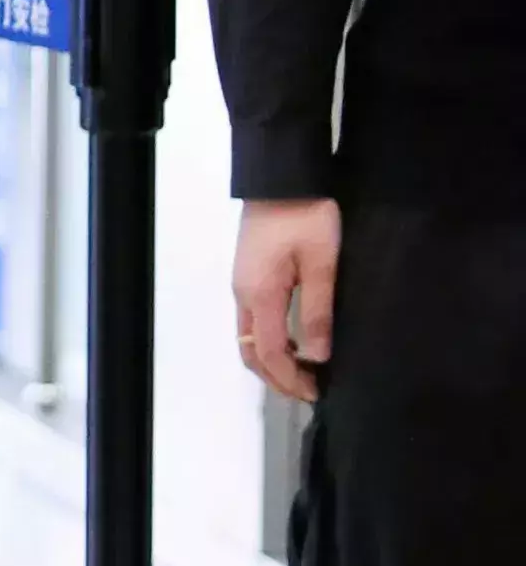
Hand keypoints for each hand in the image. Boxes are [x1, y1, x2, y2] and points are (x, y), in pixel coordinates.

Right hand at [232, 197, 340, 401]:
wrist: (282, 172)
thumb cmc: (307, 215)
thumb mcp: (322, 263)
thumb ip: (318, 311)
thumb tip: (316, 356)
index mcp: (260, 295)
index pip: (270, 353)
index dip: (290, 380)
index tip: (317, 393)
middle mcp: (244, 294)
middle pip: (250, 351)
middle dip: (276, 378)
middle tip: (307, 391)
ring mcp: (242, 282)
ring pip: (249, 337)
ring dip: (272, 360)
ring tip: (303, 369)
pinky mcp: (249, 272)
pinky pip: (254, 320)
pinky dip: (270, 340)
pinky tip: (295, 338)